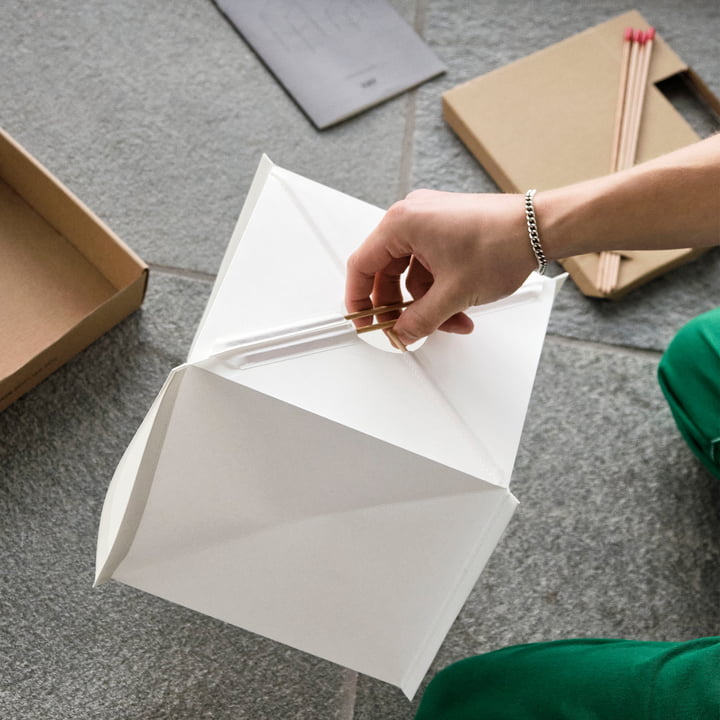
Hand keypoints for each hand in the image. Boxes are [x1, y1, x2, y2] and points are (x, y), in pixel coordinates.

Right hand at [345, 189, 536, 345]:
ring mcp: (432, 220)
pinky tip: (458, 307)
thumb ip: (420, 319)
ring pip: (413, 272)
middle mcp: (413, 216)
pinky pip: (431, 264)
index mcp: (402, 223)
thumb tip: (402, 332)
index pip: (362, 265)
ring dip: (428, 302)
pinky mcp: (448, 228)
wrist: (540, 228)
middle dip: (402, 306)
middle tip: (406, 329)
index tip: (363, 320)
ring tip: (450, 321)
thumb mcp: (453, 293)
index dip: (358, 299)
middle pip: (388, 271)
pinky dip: (441, 288)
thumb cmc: (501, 242)